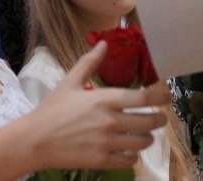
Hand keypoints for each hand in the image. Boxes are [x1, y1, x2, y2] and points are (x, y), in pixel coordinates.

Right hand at [28, 41, 168, 170]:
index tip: (167, 97)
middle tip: (159, 118)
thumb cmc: (52, 109)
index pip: (145, 98)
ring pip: (143, 142)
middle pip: (150, 122)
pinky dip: (133, 155)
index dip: (162, 98)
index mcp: (105, 99)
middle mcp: (111, 121)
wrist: (35, 140)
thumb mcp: (70, 81)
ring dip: (148, 138)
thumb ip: (90, 62)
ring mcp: (108, 143)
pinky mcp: (102, 161)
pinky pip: (130, 160)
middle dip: (159, 120)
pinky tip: (128, 150)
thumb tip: (103, 42)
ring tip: (144, 134)